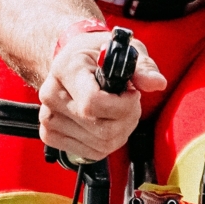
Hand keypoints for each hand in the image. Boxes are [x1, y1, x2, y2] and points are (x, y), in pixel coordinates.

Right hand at [36, 28, 168, 160]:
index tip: (132, 92)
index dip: (122, 104)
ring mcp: (48, 117)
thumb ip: (142, 67)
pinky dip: (108, 142)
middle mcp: (51, 94)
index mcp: (66, 68)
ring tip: (119, 111)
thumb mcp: (124, 51)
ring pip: (100, 144)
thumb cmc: (99, 55)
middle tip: (129, 102)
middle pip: (101, 128)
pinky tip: (107, 123)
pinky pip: (92, 152)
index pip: (93, 103)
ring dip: (121, 131)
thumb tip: (156, 83)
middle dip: (127, 118)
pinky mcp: (50, 135)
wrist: (72, 62)